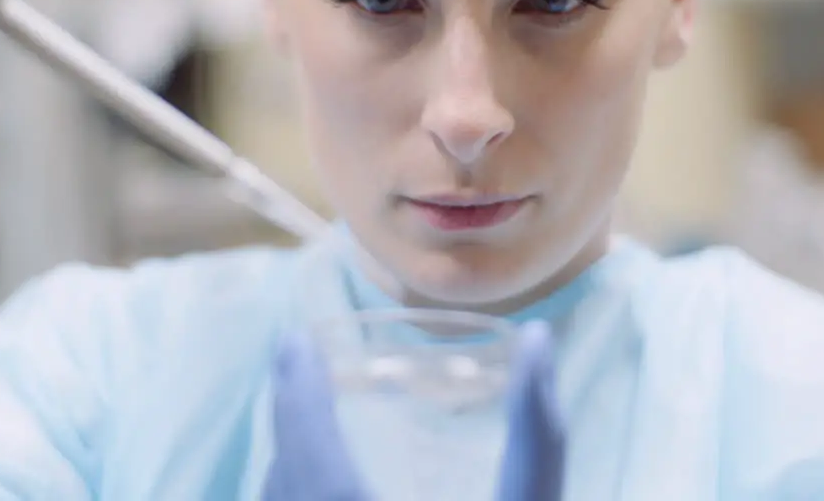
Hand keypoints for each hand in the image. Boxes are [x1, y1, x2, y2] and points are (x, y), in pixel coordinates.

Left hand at [264, 320, 564, 500]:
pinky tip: (323, 487)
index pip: (307, 440)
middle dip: (289, 417)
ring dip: (288, 463)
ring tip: (307, 423)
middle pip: (285, 475)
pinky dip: (296, 495)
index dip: (297, 387)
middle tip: (298, 369)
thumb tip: (538, 340)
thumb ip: (539, 432)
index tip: (294, 339)